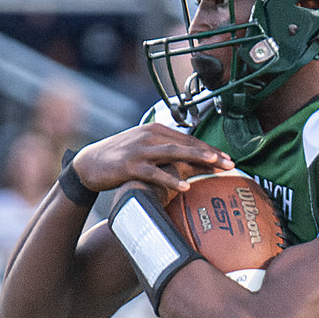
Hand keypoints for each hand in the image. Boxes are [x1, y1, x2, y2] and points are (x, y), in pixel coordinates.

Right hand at [72, 124, 236, 198]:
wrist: (88, 164)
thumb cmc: (119, 158)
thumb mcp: (143, 148)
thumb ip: (164, 149)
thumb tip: (189, 159)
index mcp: (155, 130)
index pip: (188, 139)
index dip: (209, 148)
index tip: (227, 159)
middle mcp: (149, 136)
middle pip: (185, 143)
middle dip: (210, 153)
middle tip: (230, 163)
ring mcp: (139, 150)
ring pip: (173, 152)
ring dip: (195, 157)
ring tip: (213, 164)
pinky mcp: (130, 166)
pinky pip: (154, 173)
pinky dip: (171, 179)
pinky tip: (185, 186)